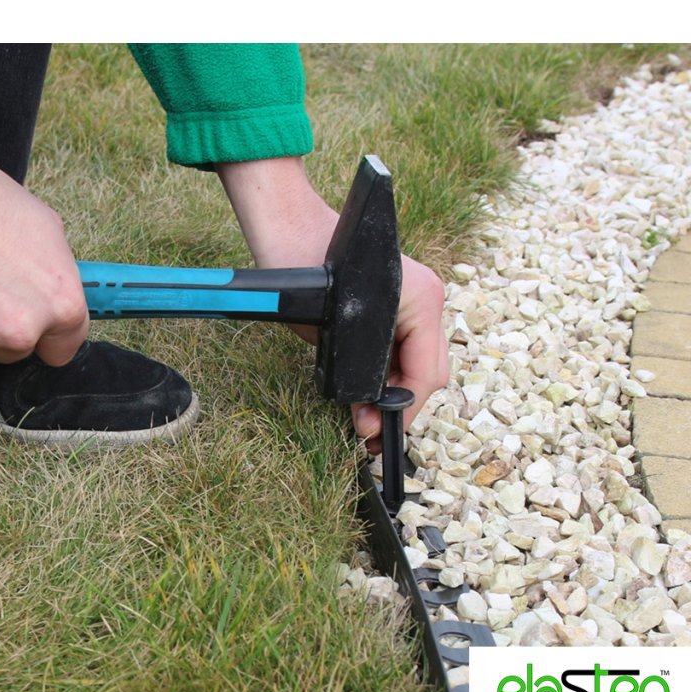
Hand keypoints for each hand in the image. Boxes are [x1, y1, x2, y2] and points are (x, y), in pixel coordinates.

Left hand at [217, 157, 448, 452]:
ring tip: (363, 418)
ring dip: (391, 391)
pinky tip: (364, 392)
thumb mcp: (333, 333)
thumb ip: (359, 374)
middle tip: (367, 433)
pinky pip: (402, 347)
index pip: (427, 371)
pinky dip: (386, 372)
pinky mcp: (397, 305)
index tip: (381, 433)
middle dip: (399, 404)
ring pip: (415, 362)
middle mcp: (427, 299)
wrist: (289, 232)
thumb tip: (369, 414)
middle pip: (428, 370)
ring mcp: (414, 300)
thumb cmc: (306, 271)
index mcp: (421, 300)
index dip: (404, 408)